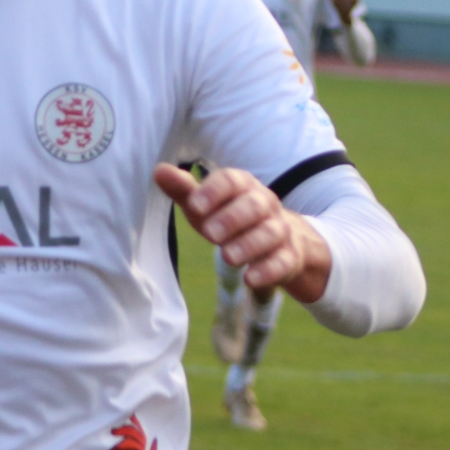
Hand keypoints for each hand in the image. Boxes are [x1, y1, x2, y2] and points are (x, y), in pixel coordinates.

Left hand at [153, 164, 329, 301]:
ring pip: (270, 233)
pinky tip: (249, 279)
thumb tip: (159, 171)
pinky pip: (284, 261)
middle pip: (254, 205)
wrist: (279, 241)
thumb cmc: (229, 217)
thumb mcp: (204, 205)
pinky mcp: (289, 257)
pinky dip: (268, 270)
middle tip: (209, 233)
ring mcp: (280, 230)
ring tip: (227, 257)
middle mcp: (265, 204)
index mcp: (242, 186)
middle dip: (232, 218)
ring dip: (249, 244)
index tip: (194, 205)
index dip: (213, 191)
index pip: (231, 180)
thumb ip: (183, 190)